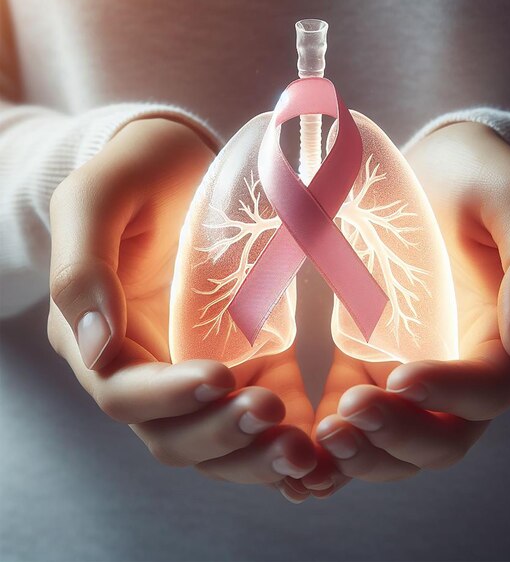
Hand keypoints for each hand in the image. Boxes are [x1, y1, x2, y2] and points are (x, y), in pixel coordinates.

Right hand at [47, 118, 315, 485]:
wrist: (180, 166)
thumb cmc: (135, 176)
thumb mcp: (96, 201)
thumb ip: (82, 269)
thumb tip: (93, 346)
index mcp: (99, 339)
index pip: (125, 393)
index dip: (169, 397)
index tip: (220, 377)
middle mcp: (145, 368)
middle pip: (173, 434)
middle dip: (220, 435)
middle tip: (271, 416)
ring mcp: (196, 370)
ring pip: (217, 440)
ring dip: (255, 455)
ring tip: (302, 450)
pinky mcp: (243, 360)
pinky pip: (256, 411)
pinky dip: (280, 438)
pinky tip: (316, 445)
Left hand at [301, 121, 509, 491]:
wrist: (433, 170)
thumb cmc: (480, 177)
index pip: (491, 389)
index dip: (449, 392)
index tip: (399, 376)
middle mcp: (471, 368)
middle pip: (444, 433)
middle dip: (397, 438)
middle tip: (344, 423)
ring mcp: (421, 369)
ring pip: (400, 439)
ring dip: (364, 451)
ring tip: (318, 440)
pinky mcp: (377, 359)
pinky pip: (360, 411)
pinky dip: (337, 437)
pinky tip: (302, 441)